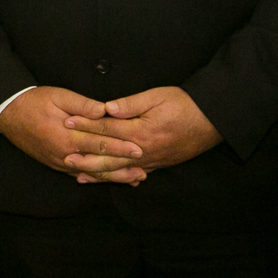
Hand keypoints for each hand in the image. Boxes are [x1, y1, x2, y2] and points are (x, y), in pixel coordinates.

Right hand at [0, 86, 144, 183]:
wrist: (8, 113)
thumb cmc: (34, 102)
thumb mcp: (59, 96)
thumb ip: (83, 105)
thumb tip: (105, 111)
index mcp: (67, 137)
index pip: (100, 144)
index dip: (121, 147)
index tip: (139, 150)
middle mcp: (64, 154)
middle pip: (98, 165)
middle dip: (122, 169)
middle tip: (143, 172)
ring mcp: (59, 162)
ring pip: (90, 173)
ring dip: (112, 177)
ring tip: (132, 179)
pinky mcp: (55, 163)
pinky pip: (79, 173)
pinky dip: (95, 177)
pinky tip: (107, 178)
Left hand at [65, 86, 220, 177]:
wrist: (213, 120)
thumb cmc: (186, 104)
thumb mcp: (157, 96)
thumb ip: (131, 104)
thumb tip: (107, 108)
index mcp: (141, 132)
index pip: (107, 130)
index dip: (85, 126)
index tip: (67, 123)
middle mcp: (144, 151)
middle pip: (108, 157)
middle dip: (85, 157)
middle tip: (64, 157)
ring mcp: (152, 160)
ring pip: (119, 170)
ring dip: (98, 173)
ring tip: (78, 174)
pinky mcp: (159, 164)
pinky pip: (134, 174)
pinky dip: (119, 178)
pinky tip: (109, 180)